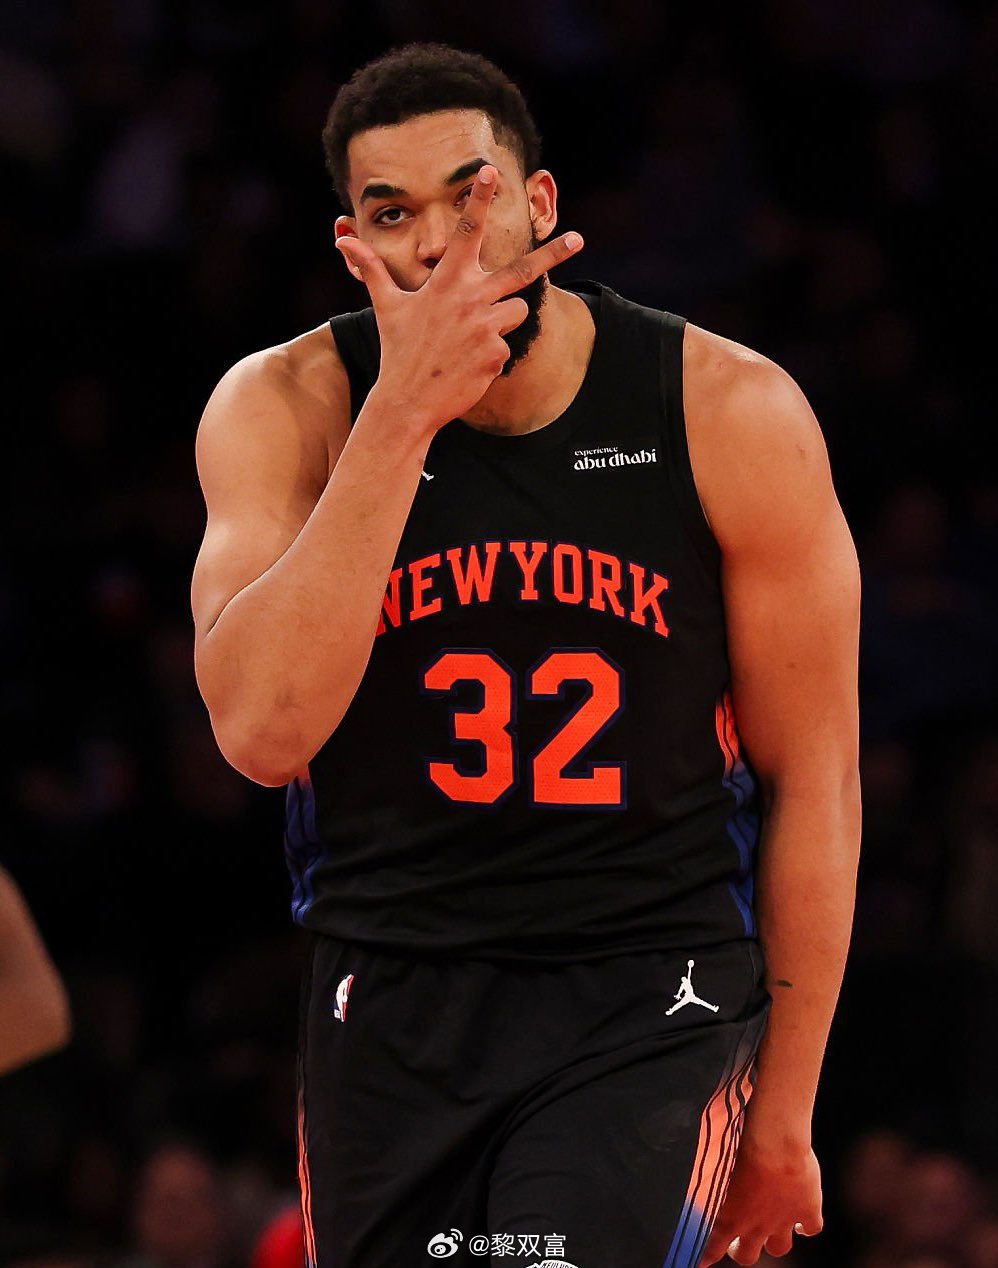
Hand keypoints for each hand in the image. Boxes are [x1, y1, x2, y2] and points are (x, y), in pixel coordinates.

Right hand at [334, 163, 583, 433]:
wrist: (408, 401)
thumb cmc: (398, 352)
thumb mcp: (386, 307)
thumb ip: (371, 270)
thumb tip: (341, 241)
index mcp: (447, 281)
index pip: (466, 231)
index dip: (478, 199)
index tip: (491, 171)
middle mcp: (470, 298)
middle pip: (522, 269)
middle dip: (553, 252)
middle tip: (579, 239)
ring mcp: (486, 326)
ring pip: (515, 311)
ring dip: (500, 321)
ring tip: (469, 341)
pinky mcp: (496, 352)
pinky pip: (506, 345)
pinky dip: (491, 354)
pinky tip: (469, 365)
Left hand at [698, 1137, 822, 1264]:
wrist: (775, 1143)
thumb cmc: (737, 1147)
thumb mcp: (712, 1167)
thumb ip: (704, 1184)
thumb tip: (692, 1183)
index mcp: (729, 1216)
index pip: (713, 1247)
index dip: (708, 1256)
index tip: (701, 1261)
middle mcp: (756, 1224)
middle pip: (747, 1256)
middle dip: (741, 1250)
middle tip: (738, 1241)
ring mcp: (783, 1220)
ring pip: (779, 1248)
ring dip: (774, 1242)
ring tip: (771, 1231)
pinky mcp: (807, 1210)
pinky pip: (811, 1228)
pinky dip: (807, 1227)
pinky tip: (802, 1221)